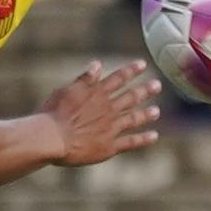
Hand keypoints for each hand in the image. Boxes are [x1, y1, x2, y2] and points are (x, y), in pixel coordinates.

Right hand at [40, 60, 163, 165]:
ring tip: (156, 111)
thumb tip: (98, 64)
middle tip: (157, 85)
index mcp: (96, 94)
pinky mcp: (110, 146)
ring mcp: (111, 127)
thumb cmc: (53, 114)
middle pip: (130, 97)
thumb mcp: (66, 90)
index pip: (117, 78)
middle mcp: (108, 109)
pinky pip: (131, 141)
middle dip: (144, 90)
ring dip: (146, 114)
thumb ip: (84, 79)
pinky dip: (143, 138)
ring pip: (133, 118)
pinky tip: (154, 136)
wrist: (53, 138)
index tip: (143, 64)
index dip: (130, 70)